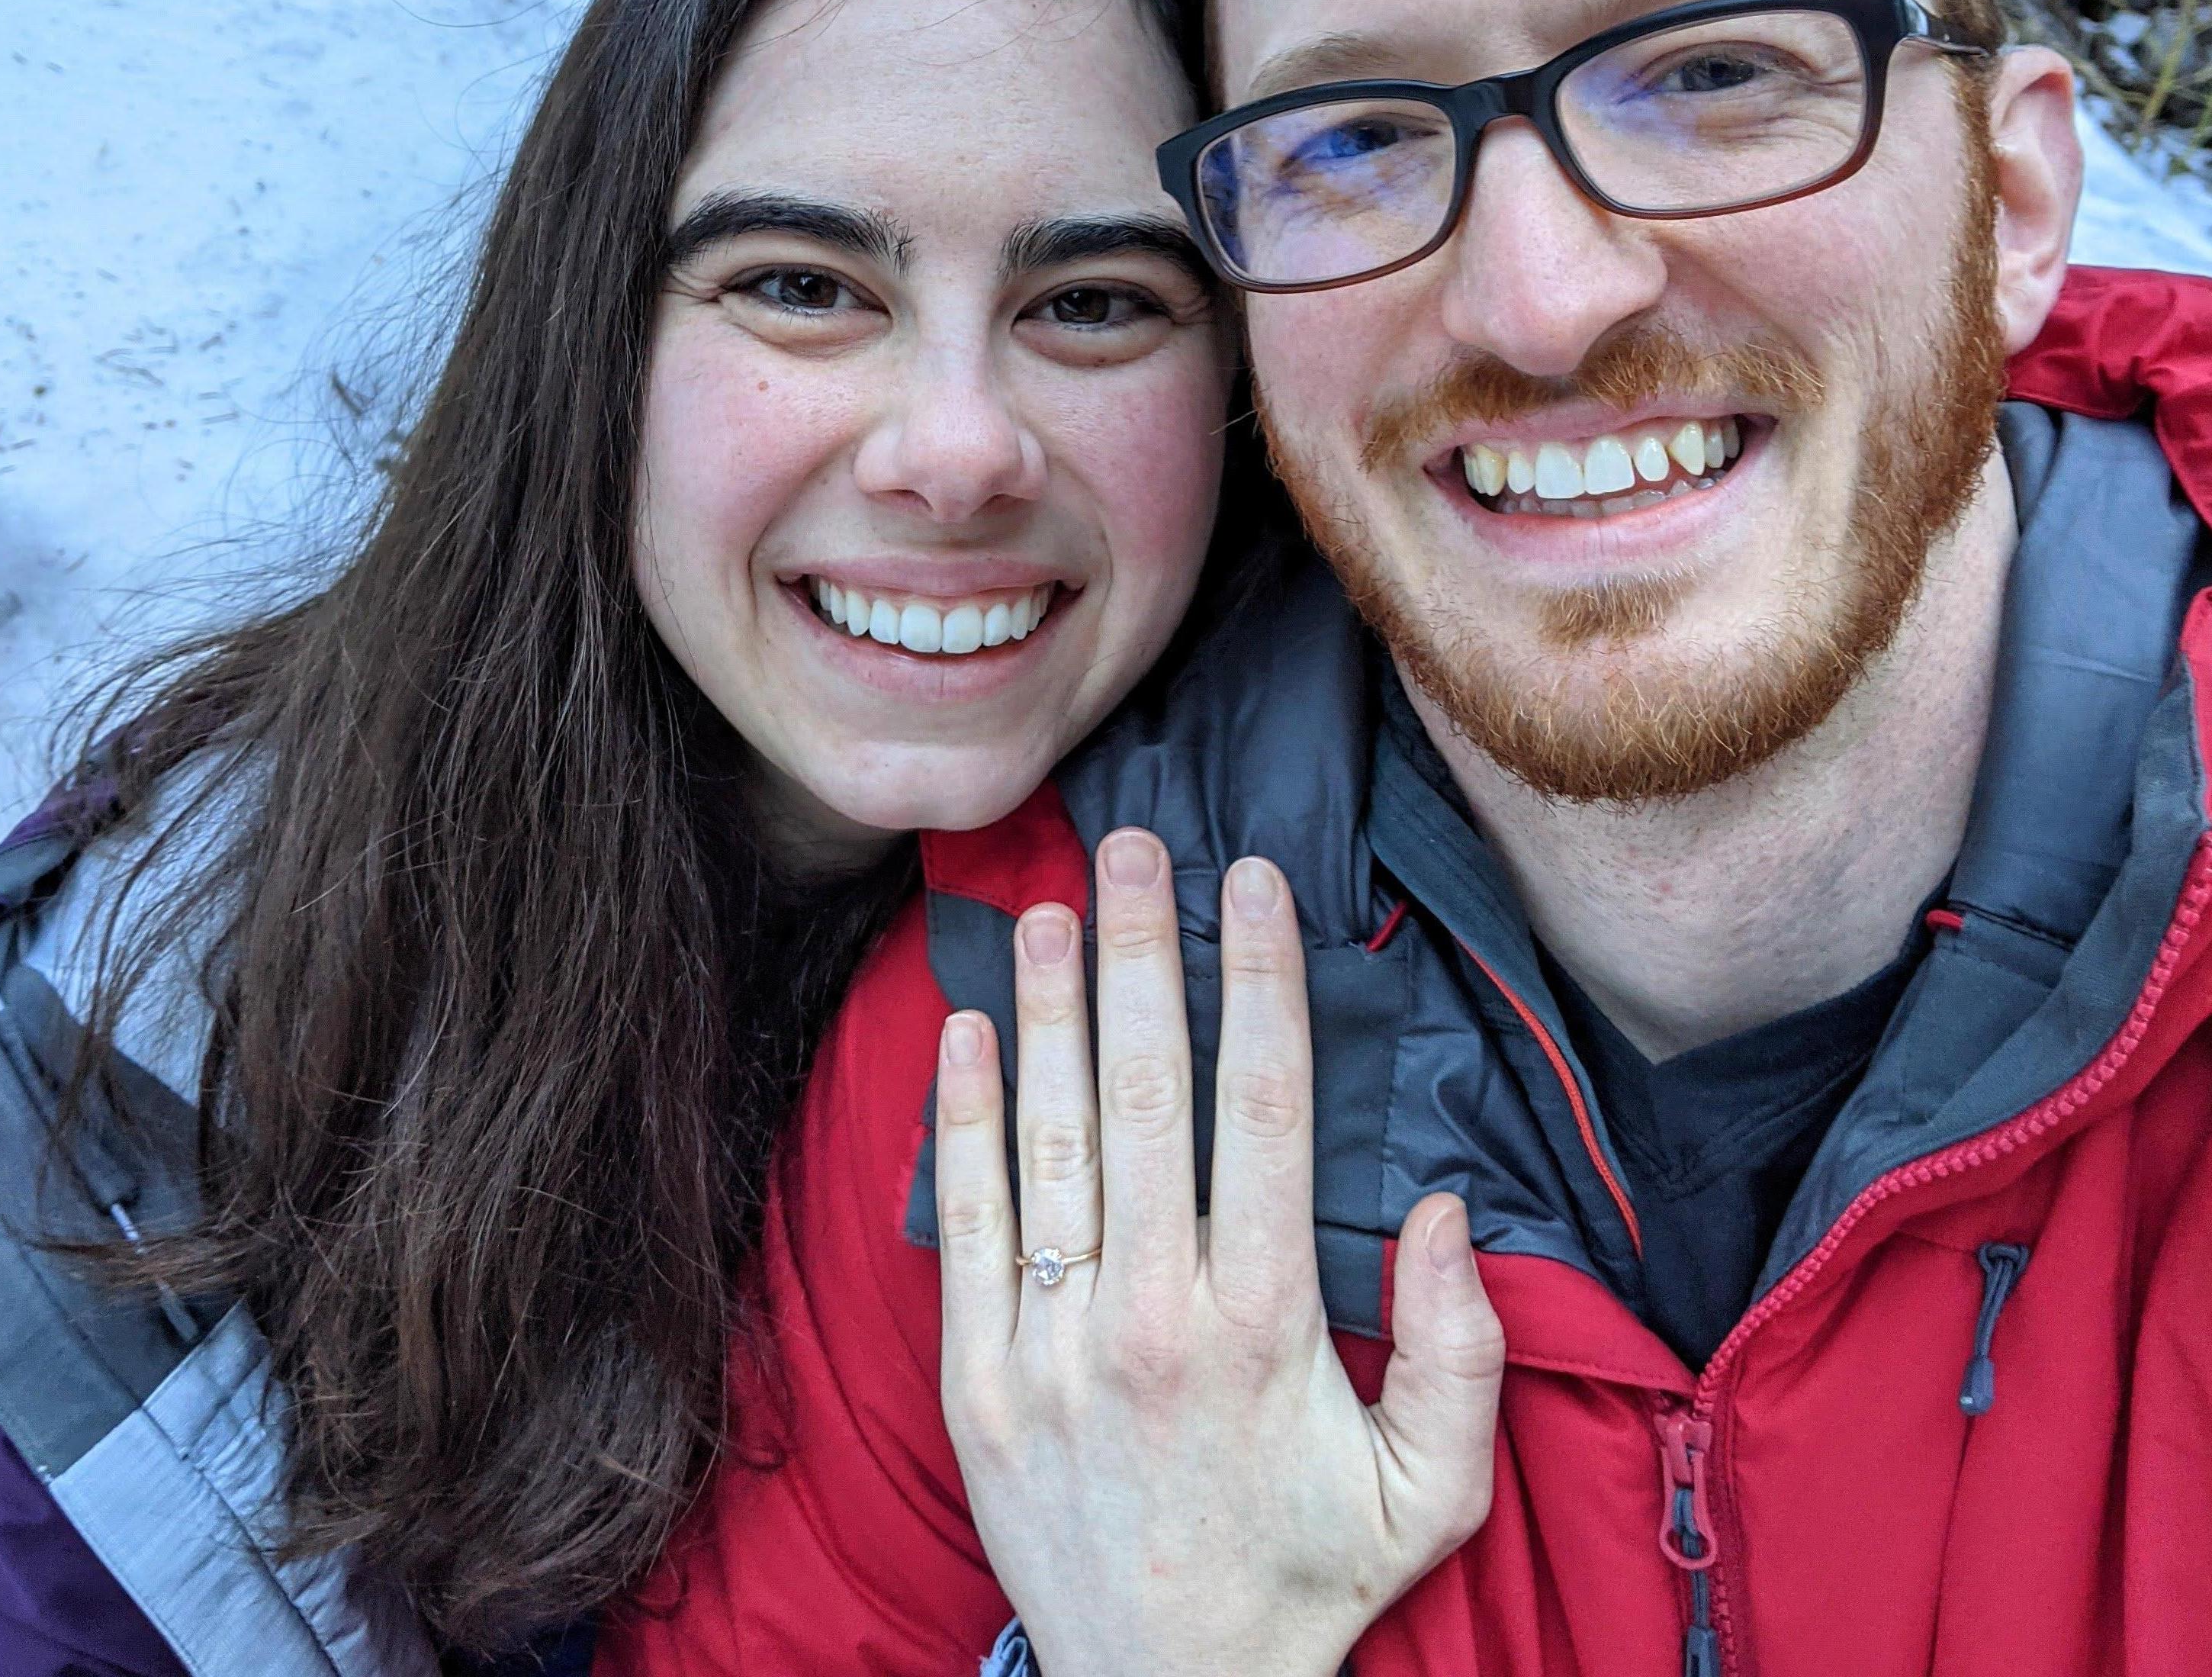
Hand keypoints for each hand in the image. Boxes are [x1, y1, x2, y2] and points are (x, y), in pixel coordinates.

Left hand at [933, 828, 1504, 1676]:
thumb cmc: (1305, 1577)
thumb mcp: (1431, 1491)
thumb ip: (1463, 1353)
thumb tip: (1445, 1209)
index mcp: (1265, 1324)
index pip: (1262, 1112)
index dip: (1260, 984)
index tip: (1254, 885)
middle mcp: (1154, 1313)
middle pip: (1148, 1093)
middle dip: (1141, 955)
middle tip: (1132, 849)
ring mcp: (1054, 1342)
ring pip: (1053, 1138)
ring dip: (1048, 1012)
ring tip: (1045, 908)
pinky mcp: (979, 1378)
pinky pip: (970, 1223)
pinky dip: (963, 1121)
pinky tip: (966, 1033)